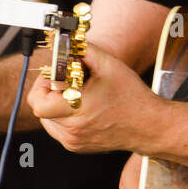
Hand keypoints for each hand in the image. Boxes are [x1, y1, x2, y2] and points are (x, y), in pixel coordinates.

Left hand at [28, 41, 163, 154]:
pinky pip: (59, 128)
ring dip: (56, 104)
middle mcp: (72, 130)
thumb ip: (84, 50)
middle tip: (66, 82)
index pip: (38, 101)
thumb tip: (68, 42)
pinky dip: (64, 116)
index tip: (55, 76)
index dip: (43, 84)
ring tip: (78, 95)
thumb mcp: (109, 66)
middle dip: (51, 92)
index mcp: (76, 110)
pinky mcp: (77, 146)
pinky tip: (82, 107)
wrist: (149, 126)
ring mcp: (73, 141)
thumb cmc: (133, 98)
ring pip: (48, 119)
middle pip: (42, 108)